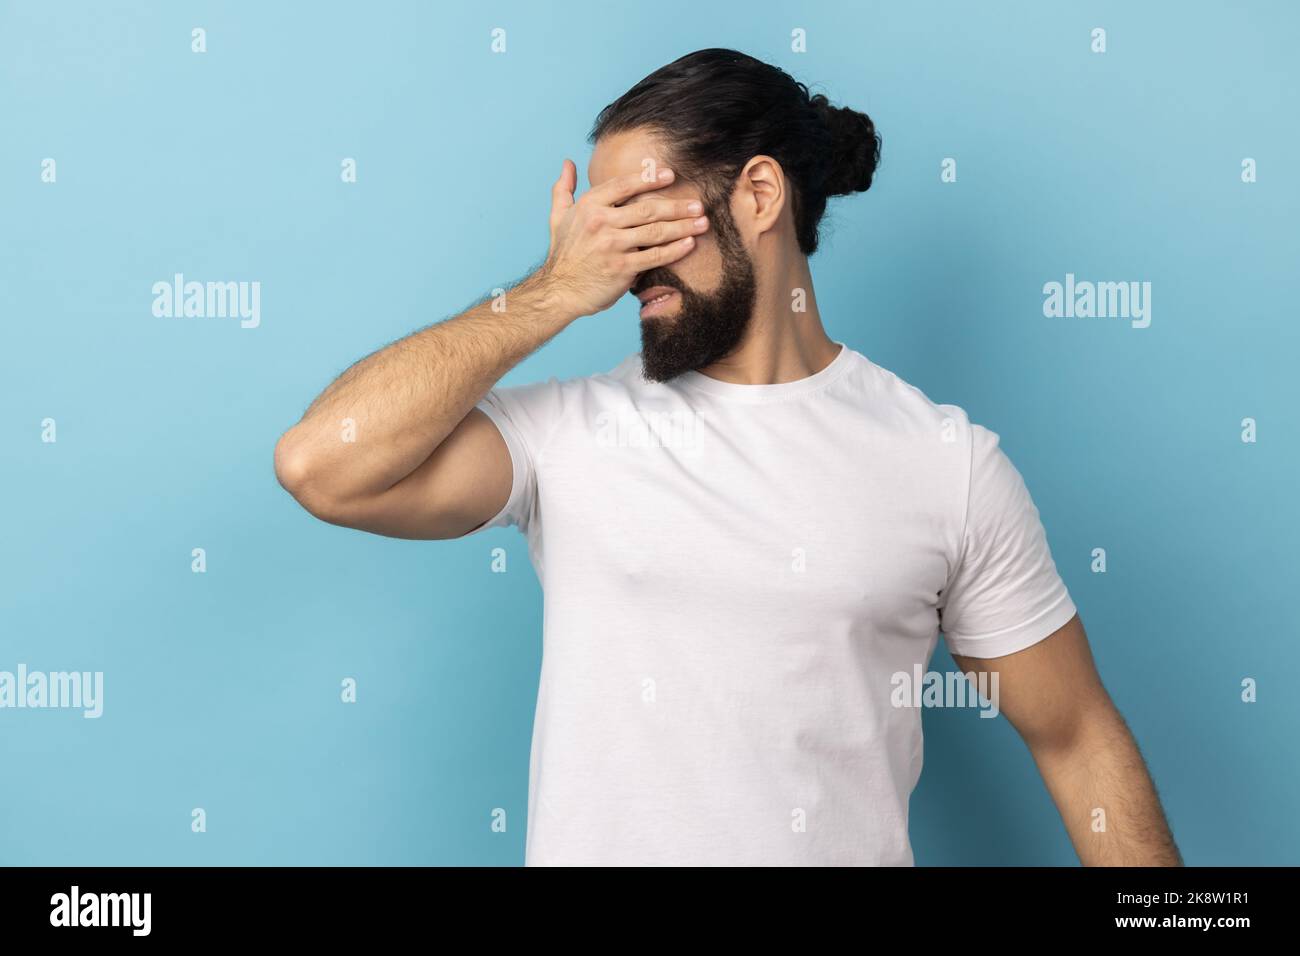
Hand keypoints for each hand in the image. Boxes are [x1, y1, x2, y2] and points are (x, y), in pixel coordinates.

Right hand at [537, 159, 708, 317]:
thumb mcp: (558, 217)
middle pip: (647, 209)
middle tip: (697, 204)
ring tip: (702, 222)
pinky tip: (690, 243)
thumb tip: (568, 163)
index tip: (671, 176)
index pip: (624, 186)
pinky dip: (675, 250)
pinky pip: (656, 256)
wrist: (559, 291)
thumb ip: (564, 189)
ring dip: (683, 226)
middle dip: (676, 206)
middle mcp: (601, 222)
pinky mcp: (623, 268)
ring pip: (656, 232)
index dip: (649, 179)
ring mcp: (613, 246)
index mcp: (589, 206)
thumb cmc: (563, 254)